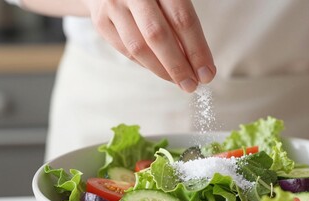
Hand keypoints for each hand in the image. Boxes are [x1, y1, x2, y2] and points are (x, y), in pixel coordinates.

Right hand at [81, 0, 215, 91]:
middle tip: (192, 85)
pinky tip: (160, 70)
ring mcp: (113, 5)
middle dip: (178, 66)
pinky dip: (146, 64)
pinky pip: (126, 50)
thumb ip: (183, 23)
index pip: (183, 20)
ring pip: (139, 47)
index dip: (197, 50)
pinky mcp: (101, 21)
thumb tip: (199, 63)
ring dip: (162, 70)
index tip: (207, 73)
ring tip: (179, 82)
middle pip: (158, 36)